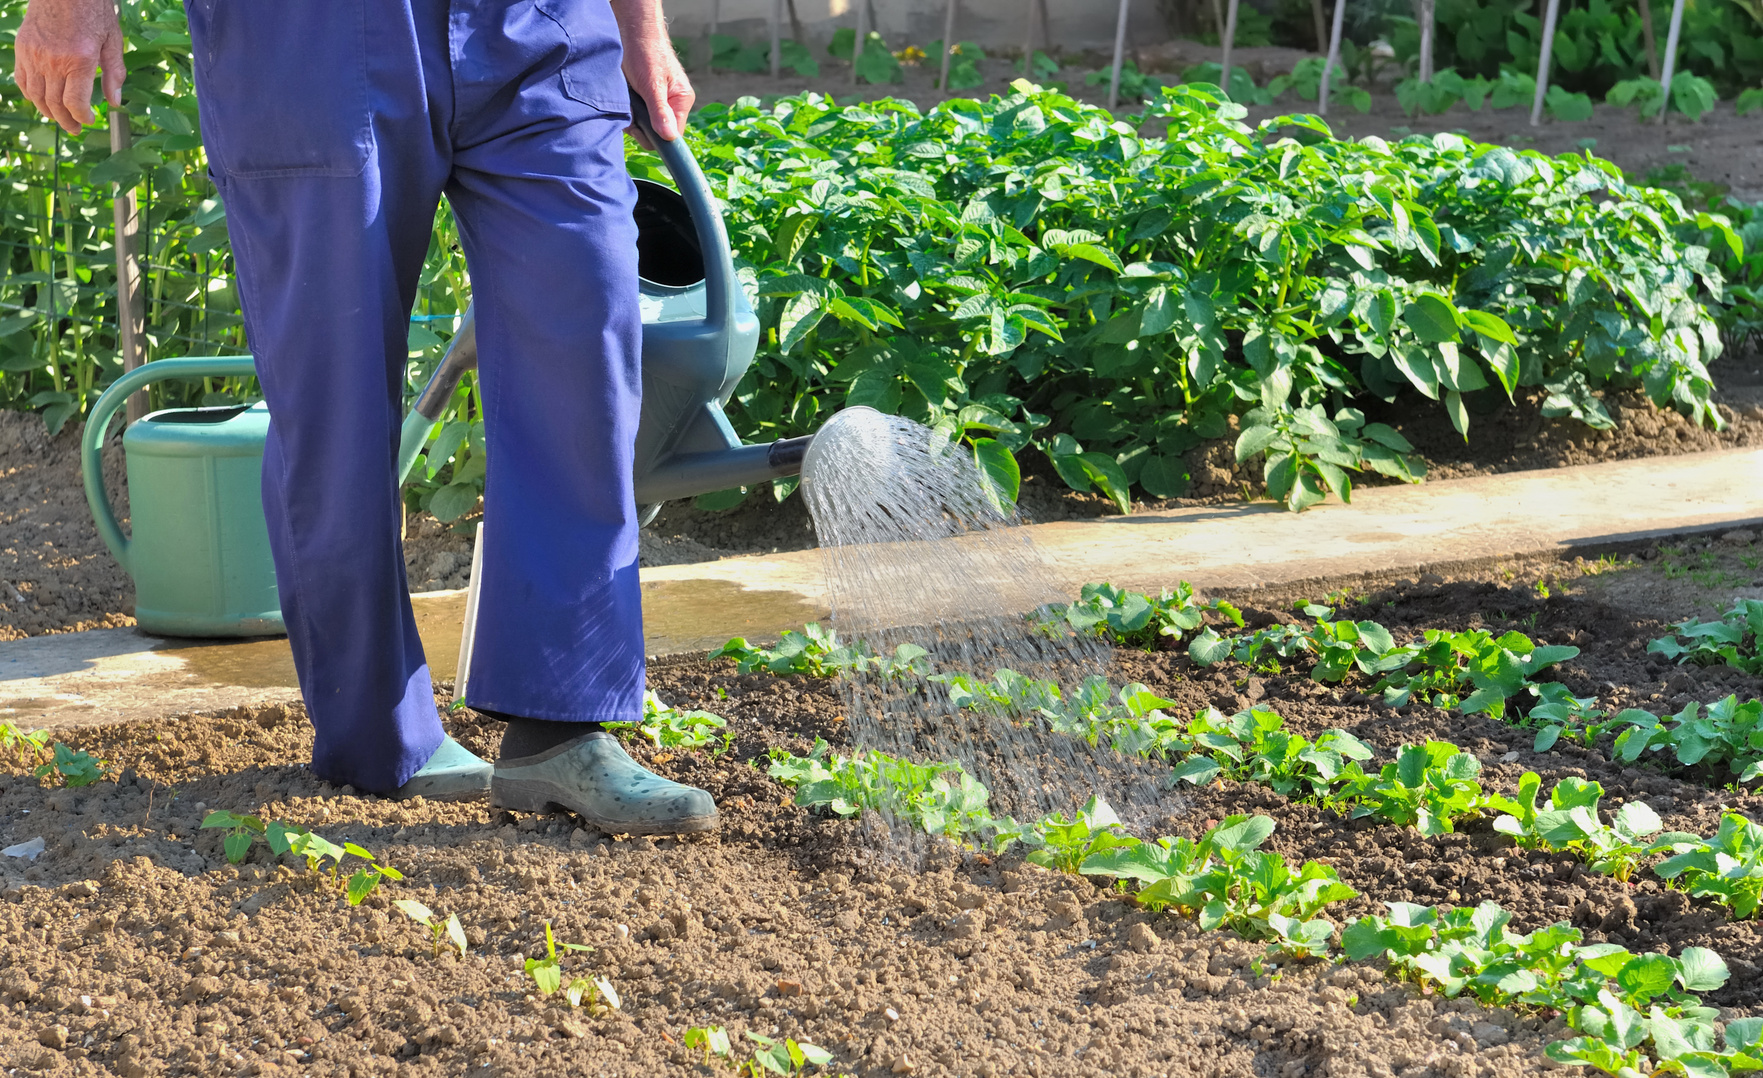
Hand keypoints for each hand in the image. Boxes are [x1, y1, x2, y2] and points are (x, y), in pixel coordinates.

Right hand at [14, 0, 124, 134]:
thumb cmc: (93, 11)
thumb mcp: (112, 41)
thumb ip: (114, 73)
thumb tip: (114, 102)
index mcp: (80, 61)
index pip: (75, 103)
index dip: (82, 118)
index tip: (89, 121)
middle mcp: (53, 61)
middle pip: (55, 104)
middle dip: (66, 121)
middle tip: (75, 128)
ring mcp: (34, 55)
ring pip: (36, 95)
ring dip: (47, 111)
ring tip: (59, 118)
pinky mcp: (22, 48)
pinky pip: (22, 79)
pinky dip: (30, 94)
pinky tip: (41, 100)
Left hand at [610, 0, 692, 147]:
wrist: (631, 29)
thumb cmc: (645, 51)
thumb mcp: (652, 84)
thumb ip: (660, 112)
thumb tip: (670, 138)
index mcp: (681, 101)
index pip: (673, 135)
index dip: (656, 136)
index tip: (639, 128)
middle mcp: (671, 103)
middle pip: (656, 132)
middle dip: (640, 126)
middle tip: (629, 109)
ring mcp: (657, 101)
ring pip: (644, 124)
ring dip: (631, 116)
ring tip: (625, 98)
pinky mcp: (644, 97)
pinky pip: (636, 114)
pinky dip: (627, 109)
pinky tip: (623, 97)